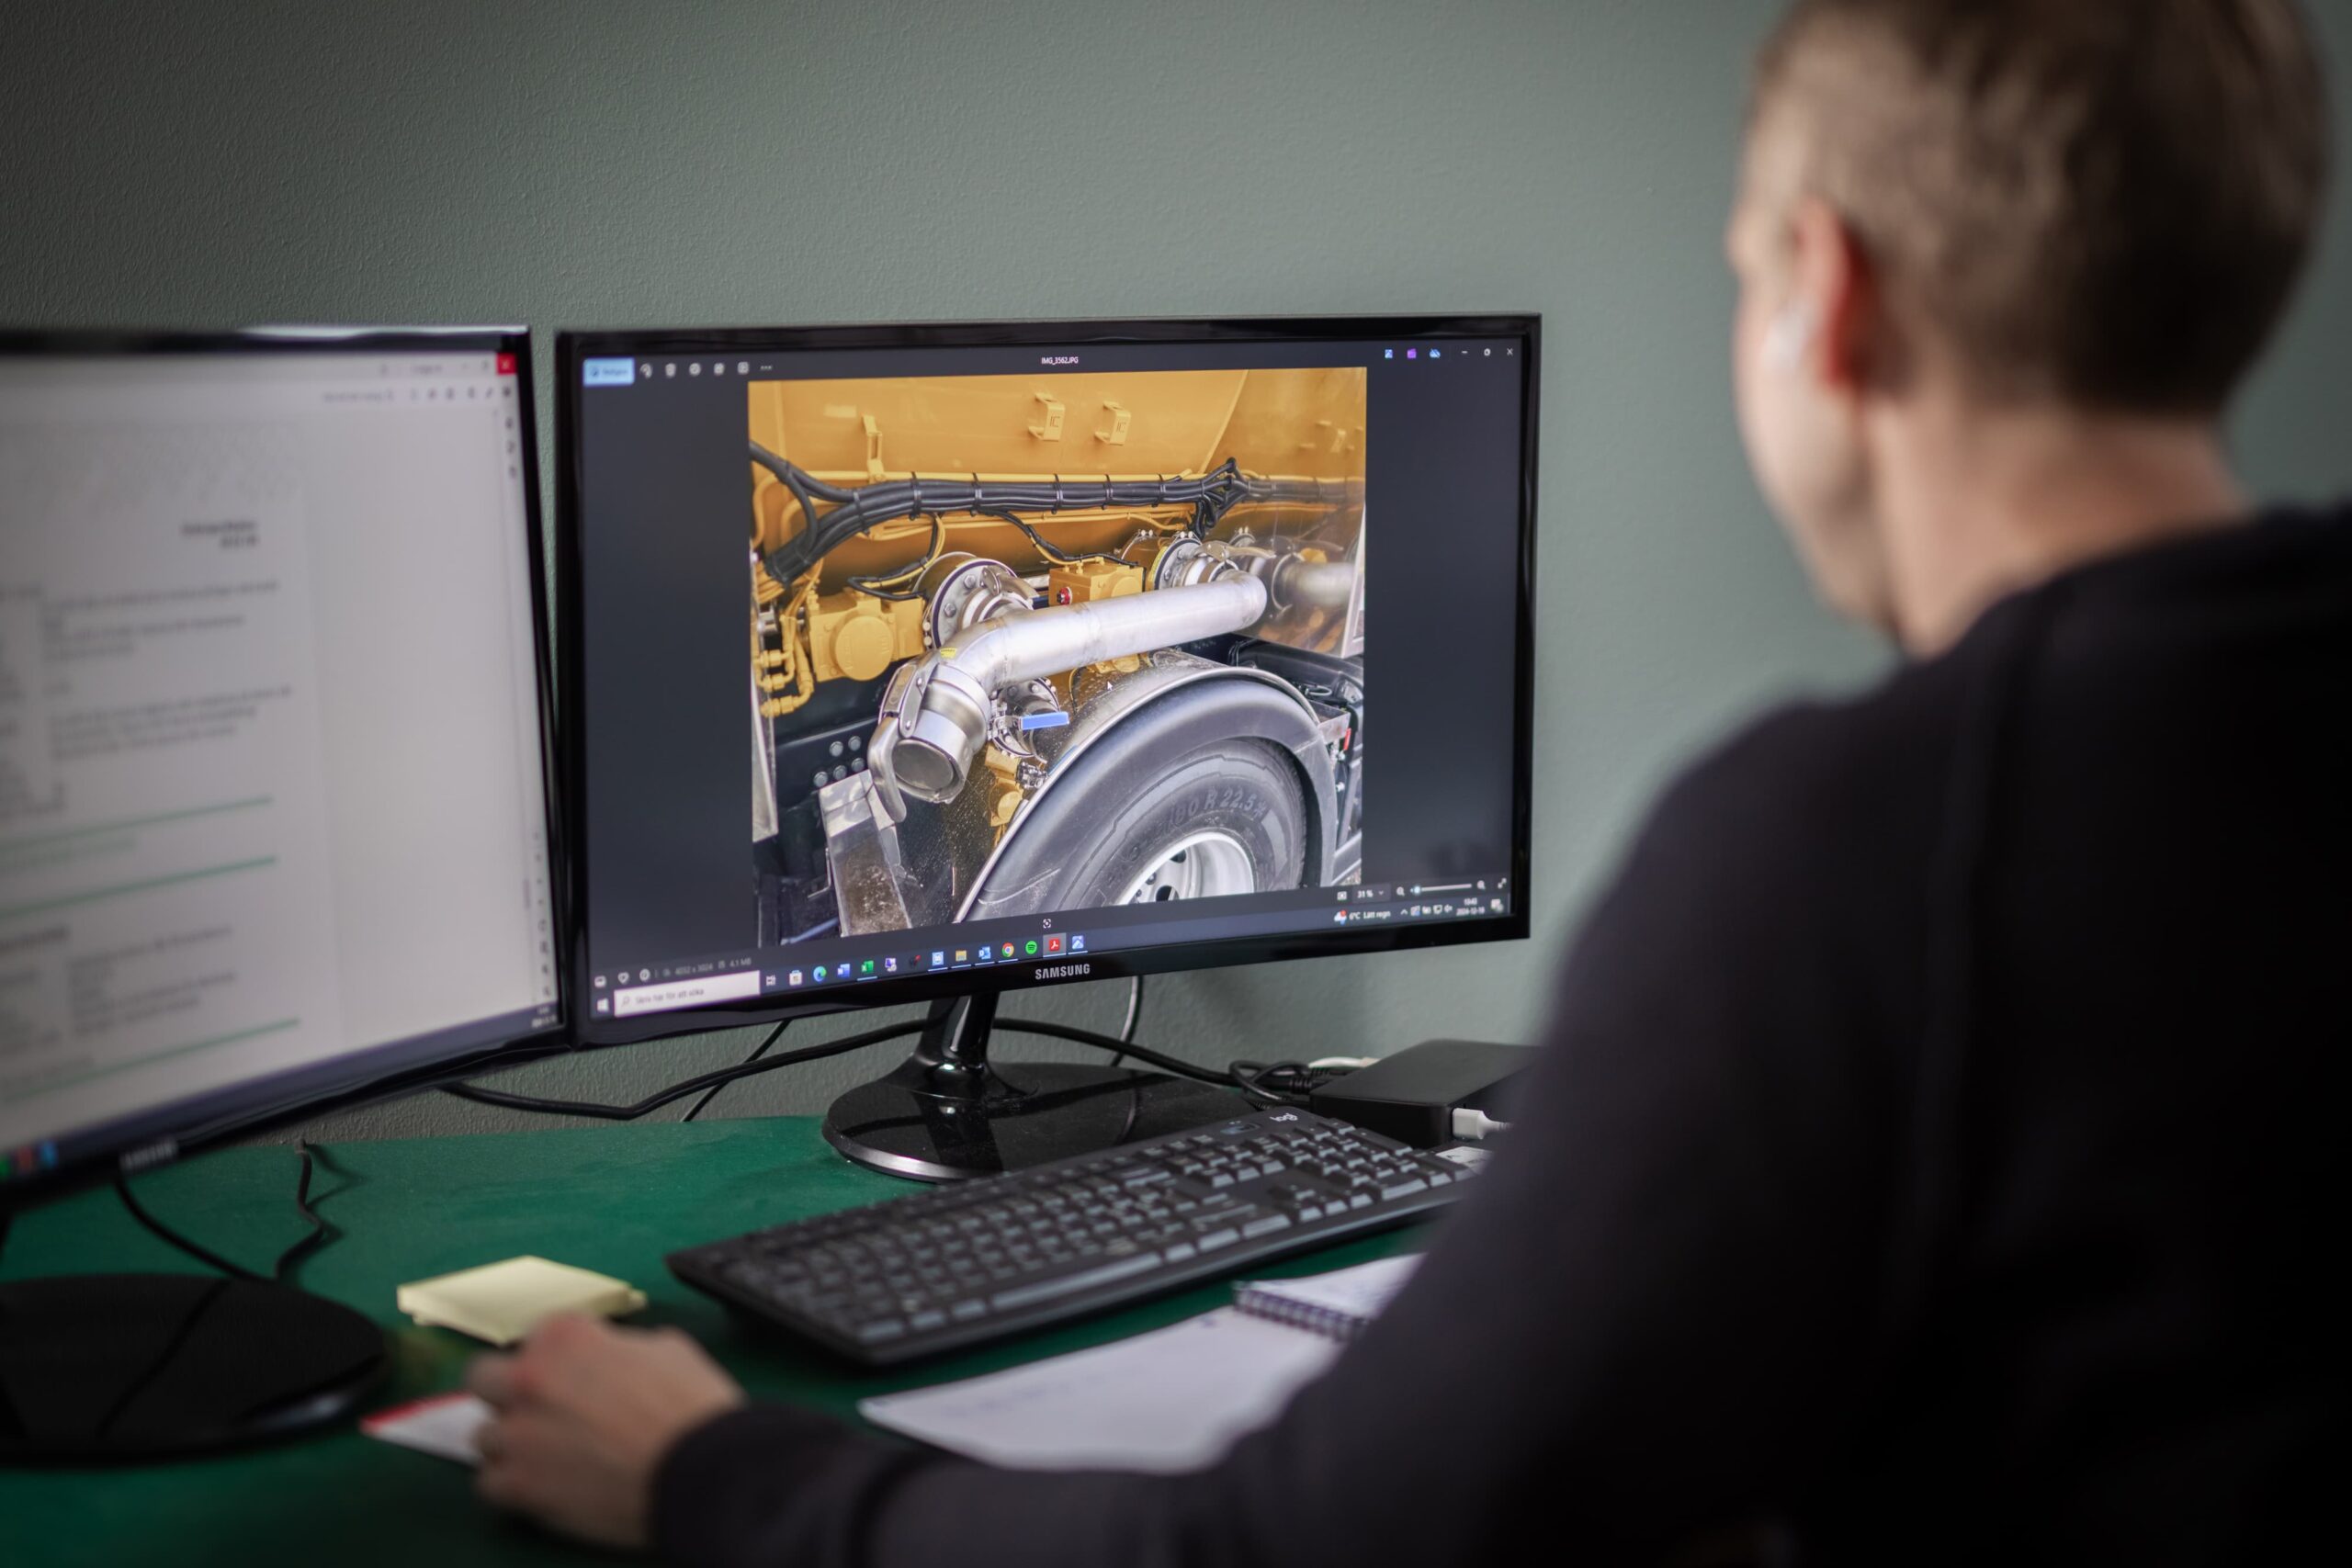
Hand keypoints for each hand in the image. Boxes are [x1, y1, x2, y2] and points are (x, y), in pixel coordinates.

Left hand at [467, 1312, 746, 1549]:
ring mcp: (519, 1435)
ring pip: (484, 1435)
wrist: (705, 1470)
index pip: (538, 1337)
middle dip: (509, 1391)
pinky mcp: (519, 1487)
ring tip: (550, 1456)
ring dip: (513, 1442)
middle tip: (545, 1410)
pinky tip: (544, 1484)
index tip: (575, 1376)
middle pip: (484, 1378)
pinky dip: (512, 1484)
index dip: (559, 1358)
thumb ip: (619, 1348)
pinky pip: (489, 1483)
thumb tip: (610, 1359)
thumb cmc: (693, 1406)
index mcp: (566, 1336)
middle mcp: (530, 1378)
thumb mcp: (665, 1349)